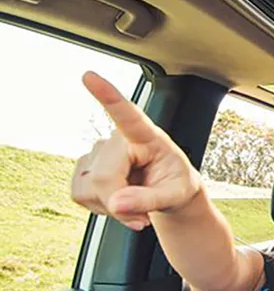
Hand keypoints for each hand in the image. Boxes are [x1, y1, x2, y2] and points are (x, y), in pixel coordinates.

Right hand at [70, 72, 202, 230]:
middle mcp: (118, 139)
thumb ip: (150, 199)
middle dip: (120, 203)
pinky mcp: (84, 167)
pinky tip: (118, 202)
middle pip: (104, 177)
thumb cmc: (176, 185)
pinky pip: (80, 194)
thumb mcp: (176, 195)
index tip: (90, 76)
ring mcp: (98, 152)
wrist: (169, 192)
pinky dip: (100, 207)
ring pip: (90, 188)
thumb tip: (117, 204)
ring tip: (135, 205)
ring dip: (112, 208)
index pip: (128, 115)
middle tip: (142, 214)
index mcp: (148, 136)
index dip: (108, 96)